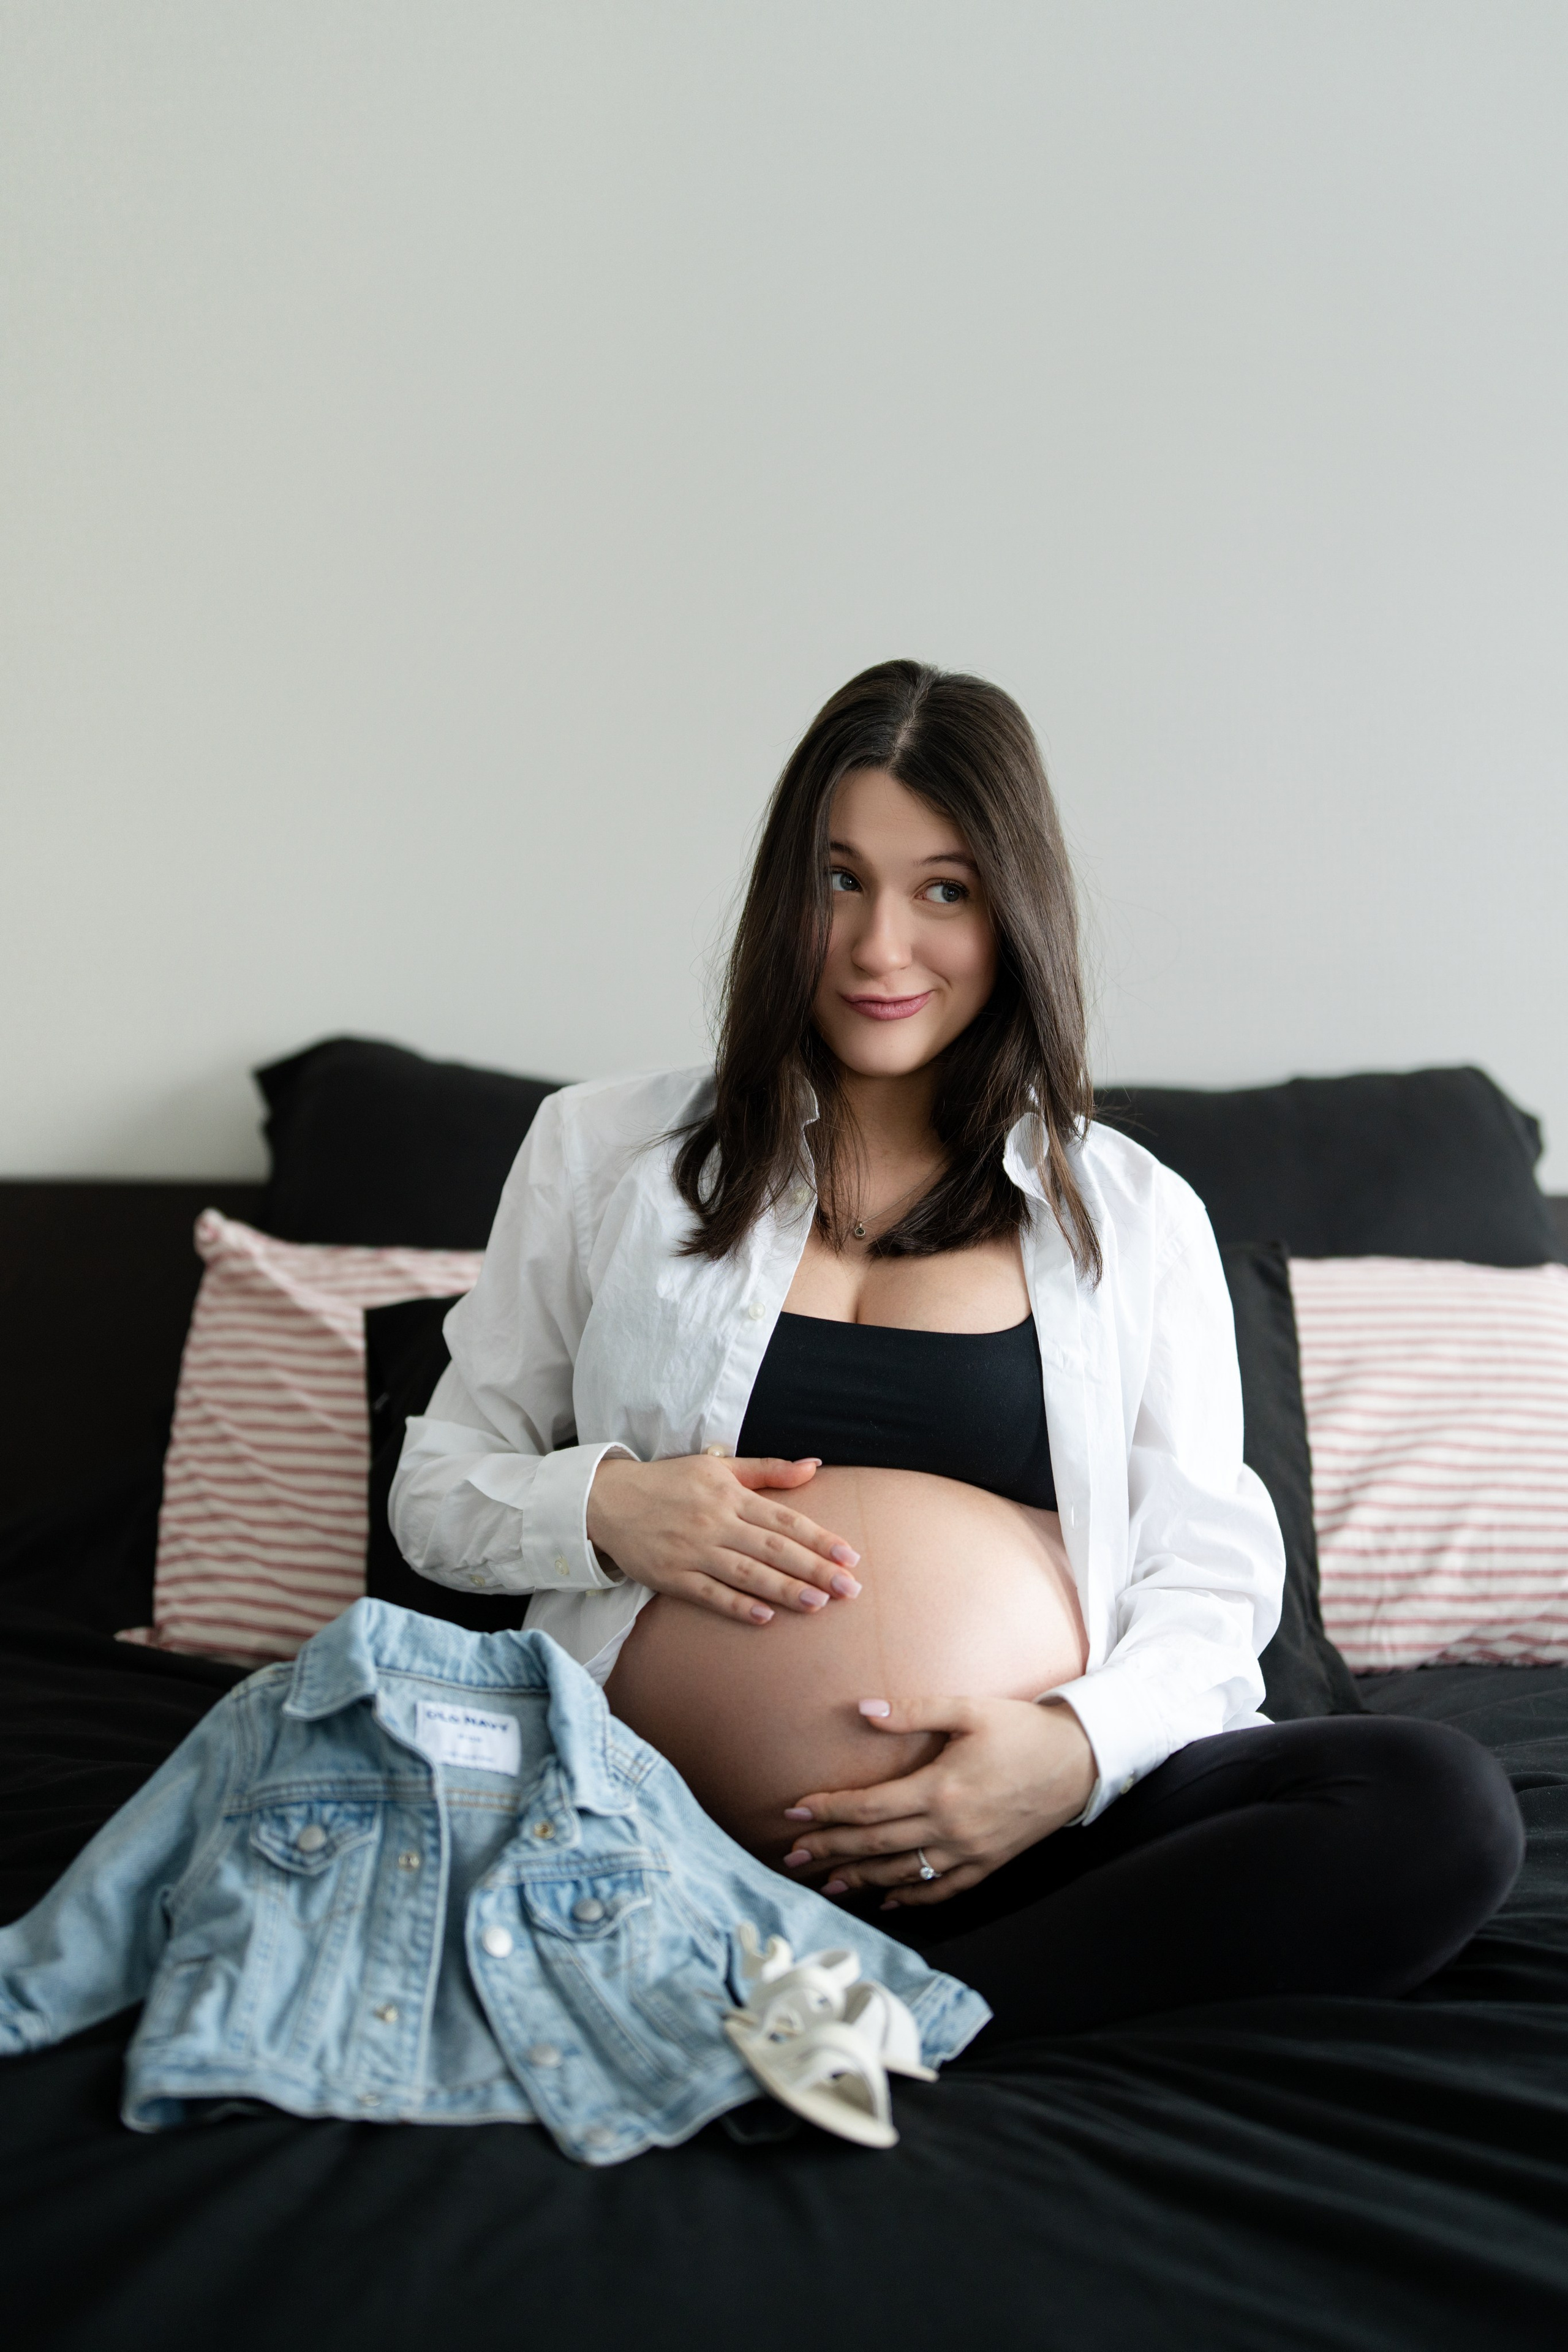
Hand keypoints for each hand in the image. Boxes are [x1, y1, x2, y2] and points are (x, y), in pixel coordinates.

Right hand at [585, 1453, 862, 1624]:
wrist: (608, 1499)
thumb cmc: (671, 1481)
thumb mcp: (718, 1466)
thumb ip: (768, 1470)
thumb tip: (814, 1467)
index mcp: (729, 1494)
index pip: (784, 1520)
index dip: (819, 1539)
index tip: (849, 1556)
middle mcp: (714, 1521)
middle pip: (772, 1549)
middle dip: (814, 1569)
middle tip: (849, 1588)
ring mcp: (692, 1550)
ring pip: (746, 1573)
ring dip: (783, 1590)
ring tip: (817, 1604)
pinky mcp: (671, 1576)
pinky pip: (709, 1594)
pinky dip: (737, 1605)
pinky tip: (765, 1617)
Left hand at [779, 1696, 1096, 1905]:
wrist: (1079, 1762)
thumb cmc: (1023, 1730)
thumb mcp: (970, 1709)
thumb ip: (914, 1712)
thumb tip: (863, 1709)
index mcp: (940, 1789)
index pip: (868, 1808)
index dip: (828, 1810)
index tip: (794, 1810)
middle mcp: (950, 1828)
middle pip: (875, 1845)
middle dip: (829, 1849)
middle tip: (791, 1854)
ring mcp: (969, 1852)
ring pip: (902, 1873)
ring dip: (859, 1878)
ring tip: (825, 1880)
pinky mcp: (988, 1864)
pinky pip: (941, 1890)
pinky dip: (909, 1896)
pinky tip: (886, 1897)